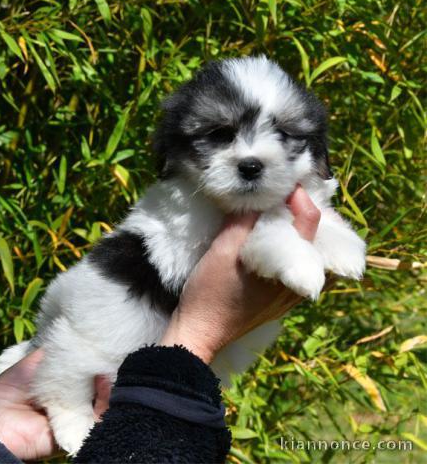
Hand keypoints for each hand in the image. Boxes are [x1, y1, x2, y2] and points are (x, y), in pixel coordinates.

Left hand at [0, 349, 110, 460]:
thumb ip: (57, 351)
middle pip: (93, 387)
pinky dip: (102, 404)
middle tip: (105, 360)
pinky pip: (94, 420)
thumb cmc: (10, 388)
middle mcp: (67, 400)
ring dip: (105, 387)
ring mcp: (71, 416)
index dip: (93, 362)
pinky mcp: (73, 431)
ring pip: (98, 402)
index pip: (83, 374)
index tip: (100, 351)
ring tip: (104, 374)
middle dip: (102, 374)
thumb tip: (79, 338)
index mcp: (58, 385)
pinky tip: (102, 387)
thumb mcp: (35, 361)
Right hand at [161, 185, 321, 362]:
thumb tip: (258, 197)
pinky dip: (297, 254)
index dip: (299, 196)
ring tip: (285, 220)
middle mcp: (299, 283)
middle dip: (304, 213)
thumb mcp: (222, 251)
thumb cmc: (209, 291)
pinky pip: (302, 274)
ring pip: (313, 258)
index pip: (309, 220)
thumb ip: (243, 221)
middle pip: (318, 239)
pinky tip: (279, 247)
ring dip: (303, 234)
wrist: (200, 332)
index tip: (282, 184)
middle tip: (284, 198)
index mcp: (288, 266)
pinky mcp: (281, 304)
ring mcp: (292, 296)